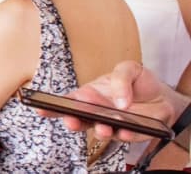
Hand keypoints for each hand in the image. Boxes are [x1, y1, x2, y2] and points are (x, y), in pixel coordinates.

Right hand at [43, 60, 185, 141]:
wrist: (165, 96)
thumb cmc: (139, 81)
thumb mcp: (129, 68)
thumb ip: (120, 79)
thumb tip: (119, 102)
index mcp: (89, 95)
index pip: (67, 101)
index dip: (52, 106)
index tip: (40, 108)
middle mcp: (97, 112)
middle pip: (79, 120)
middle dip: (73, 122)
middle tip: (72, 120)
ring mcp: (112, 124)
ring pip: (100, 131)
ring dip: (99, 131)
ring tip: (103, 127)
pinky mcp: (130, 133)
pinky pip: (125, 137)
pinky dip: (124, 135)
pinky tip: (124, 131)